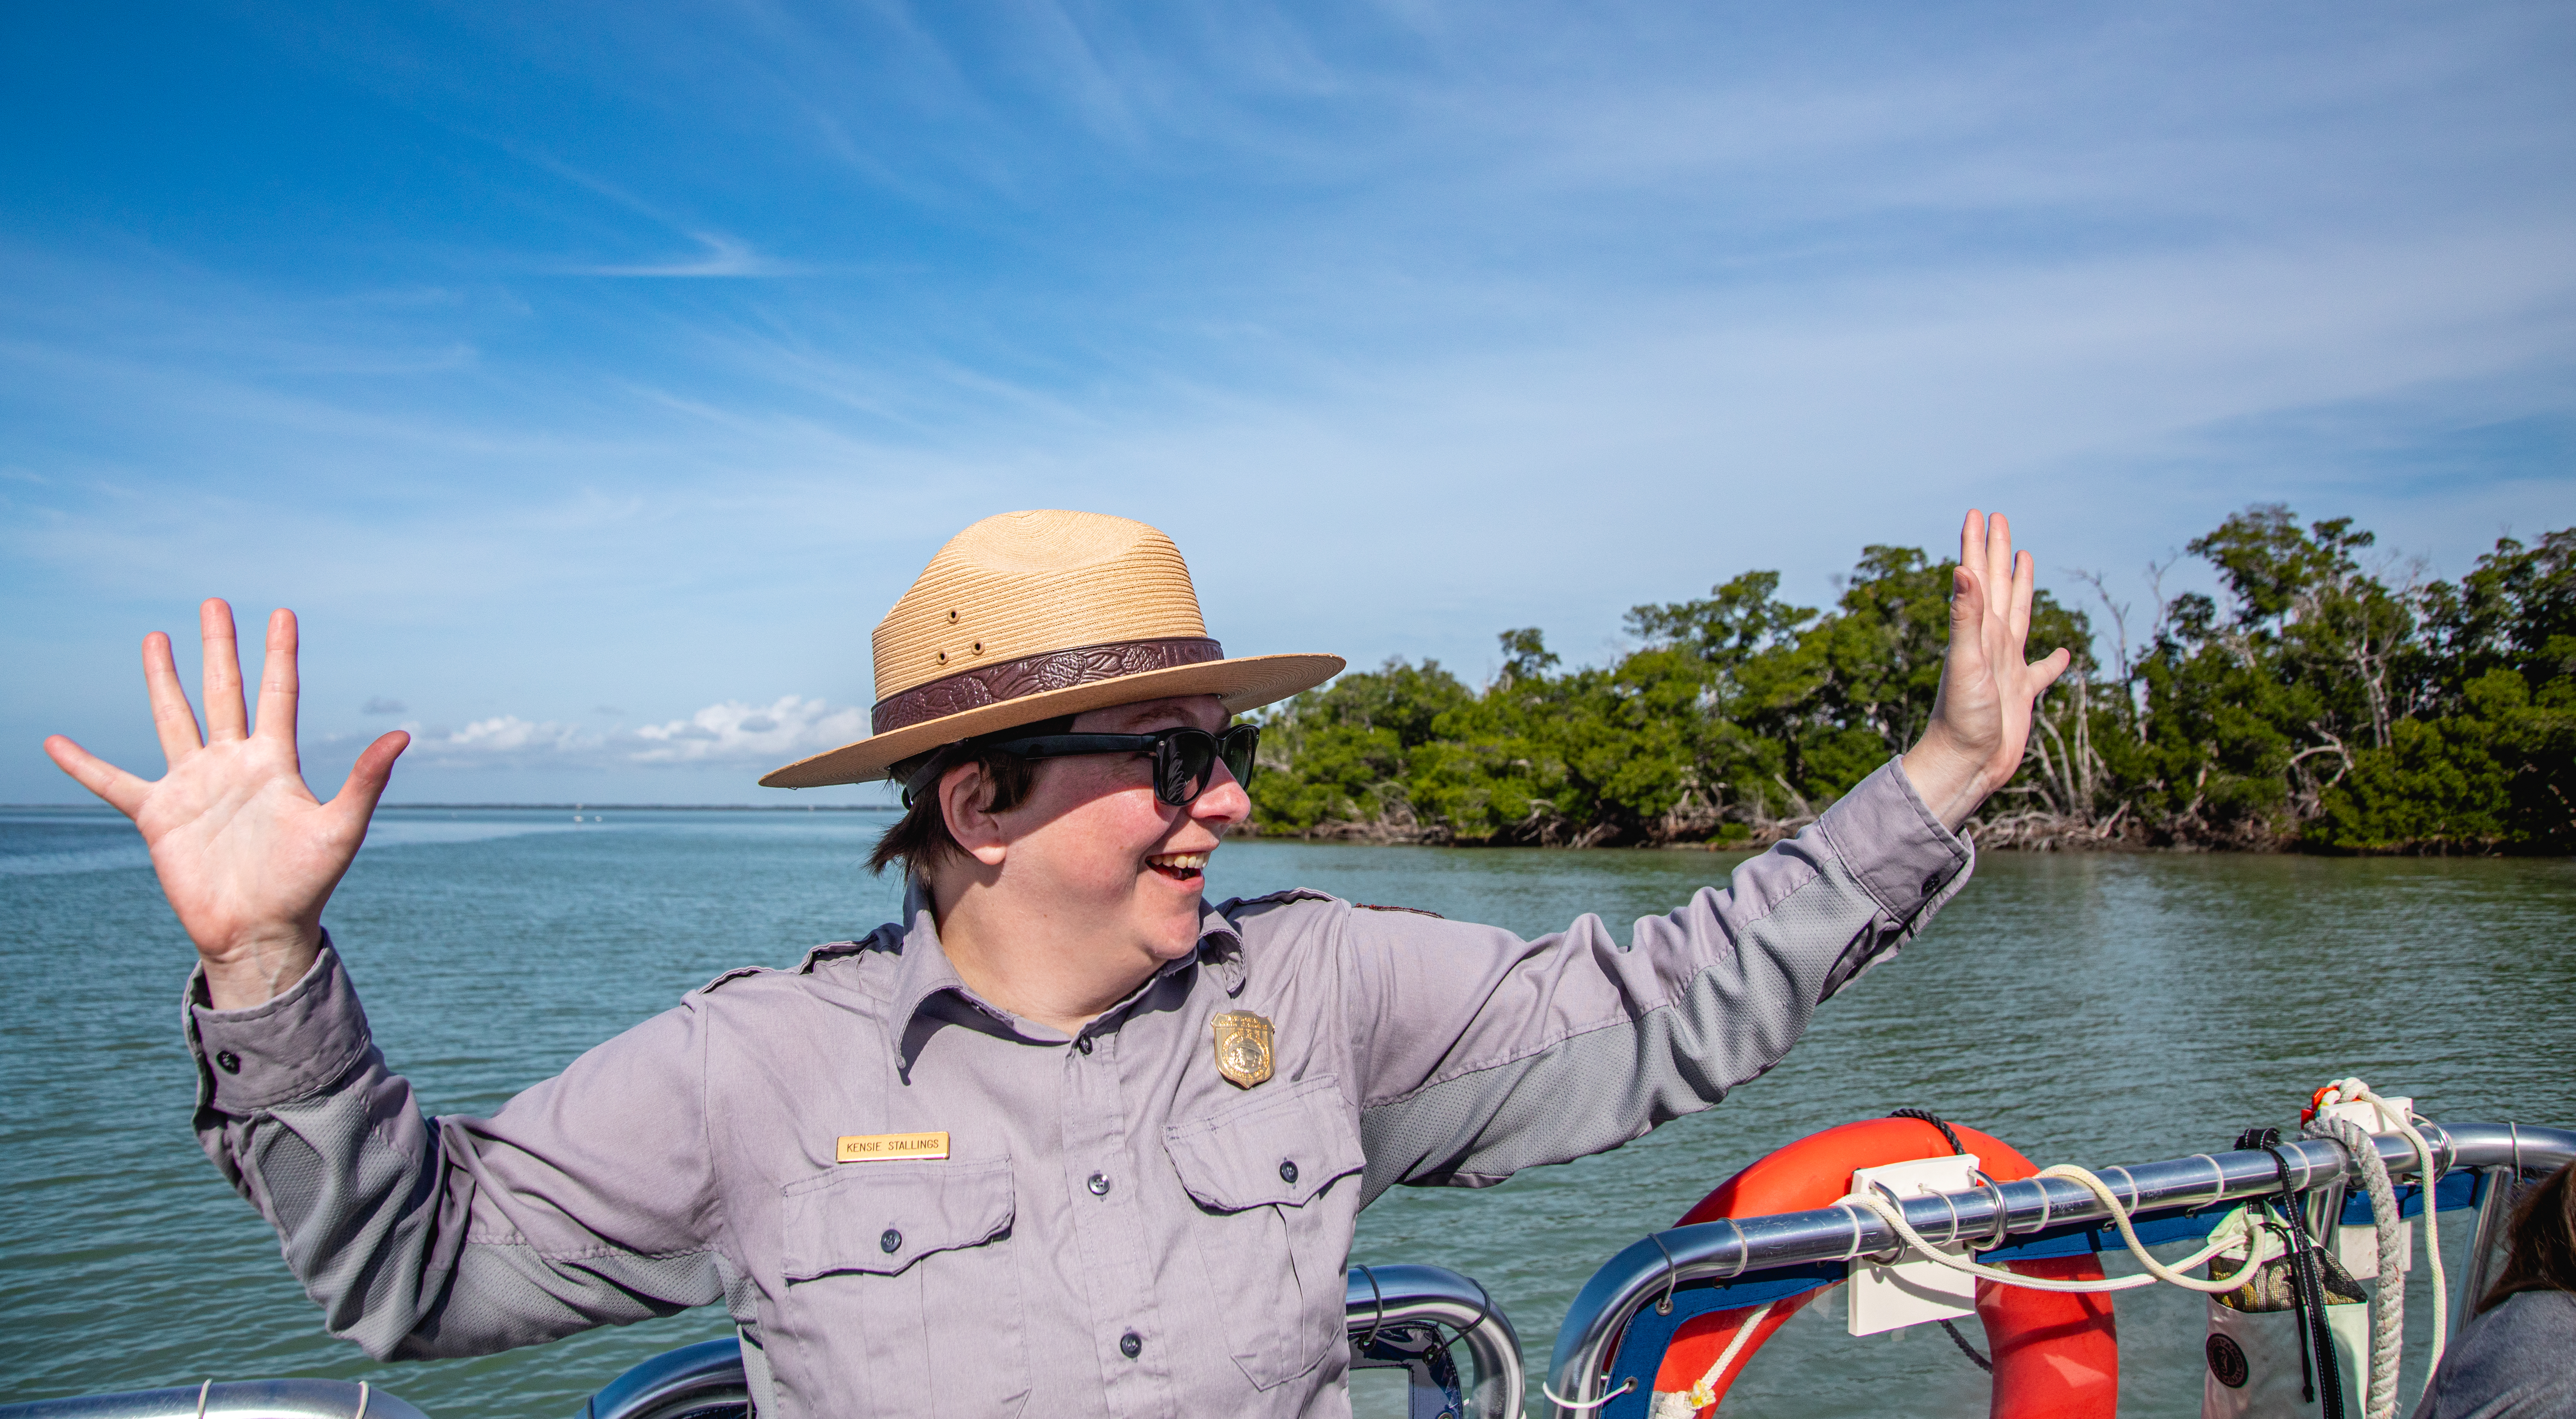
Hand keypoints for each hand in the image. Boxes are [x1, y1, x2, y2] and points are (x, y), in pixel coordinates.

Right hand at [44, 601, 407, 1008]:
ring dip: (163, 679)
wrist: (263, 930)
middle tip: (213, 603)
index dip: (279, 654)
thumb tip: (403, 735)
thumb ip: (366, 780)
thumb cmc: (306, 883)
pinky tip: (54, 744)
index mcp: (275, 763)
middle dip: (220, 648)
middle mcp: (232, 764)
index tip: (282, 613)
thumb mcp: (341, 827)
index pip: (278, 693)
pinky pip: (112, 783)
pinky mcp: (159, 816)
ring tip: (155, 637)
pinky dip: (84, 764)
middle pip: (224, 692)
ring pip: (174, 718)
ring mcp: (193, 786)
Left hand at [1901, 511, 2072, 829]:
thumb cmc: (1960, 718)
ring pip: (2018, 616)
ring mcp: (2006, 667)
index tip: (1980, 513)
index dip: (1978, 544)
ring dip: (2021, 588)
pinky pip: (2042, 673)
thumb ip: (1964, 617)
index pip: (1978, 577)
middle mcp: (1992, 643)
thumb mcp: (1965, 662)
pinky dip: (2052, 662)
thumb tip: (1962, 569)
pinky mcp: (2021, 695)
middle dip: (1998, 552)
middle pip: (1997, 586)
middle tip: (1999, 518)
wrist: (1963, 765)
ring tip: (2025, 560)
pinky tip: (2062, 654)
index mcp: (1979, 632)